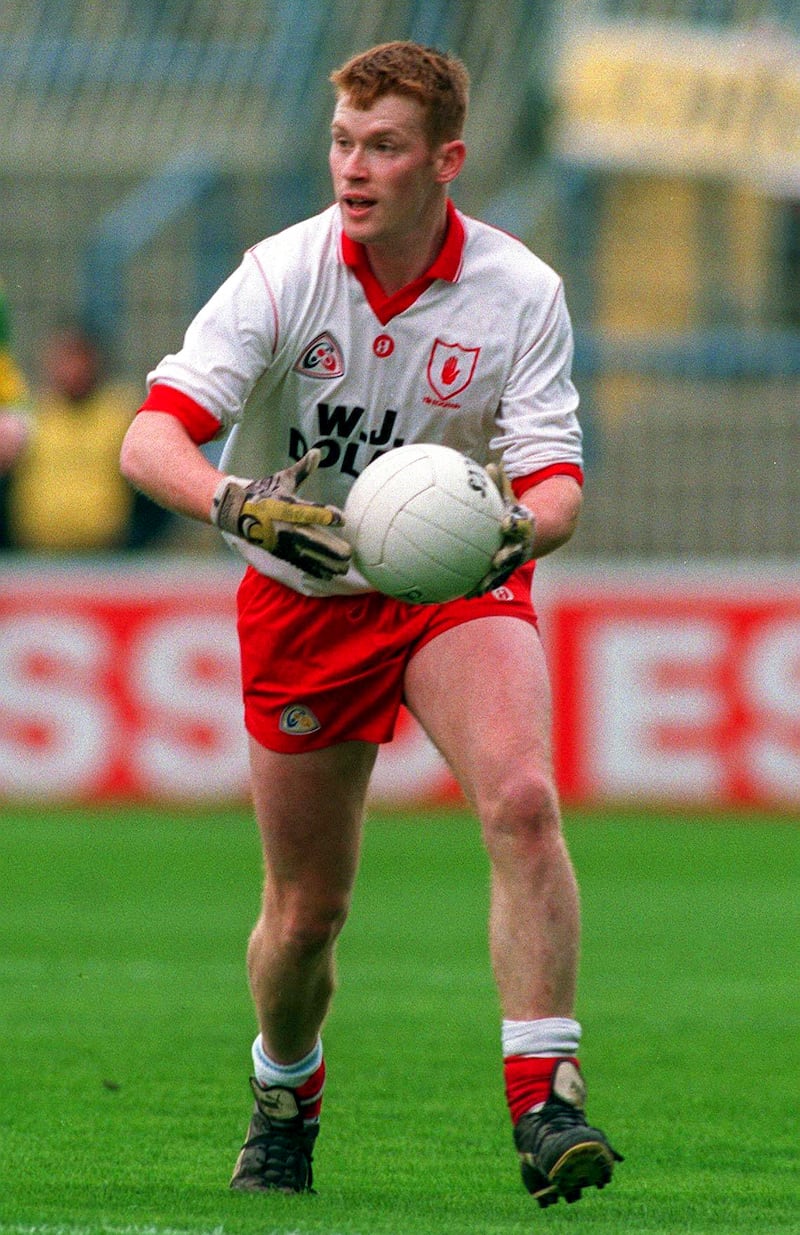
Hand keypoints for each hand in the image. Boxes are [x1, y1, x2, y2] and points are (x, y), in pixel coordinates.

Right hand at [211, 449, 351, 578]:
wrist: (236, 510)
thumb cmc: (265, 491)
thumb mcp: (282, 479)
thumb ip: (302, 469)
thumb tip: (317, 452)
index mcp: (286, 506)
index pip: (308, 511)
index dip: (325, 515)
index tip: (343, 519)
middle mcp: (284, 525)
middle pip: (311, 538)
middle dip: (330, 547)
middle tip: (348, 552)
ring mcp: (281, 541)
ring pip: (307, 554)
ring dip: (326, 562)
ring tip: (345, 567)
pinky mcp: (279, 551)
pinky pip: (299, 562)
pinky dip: (314, 569)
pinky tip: (330, 574)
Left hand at [467, 462, 534, 596]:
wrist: (550, 527)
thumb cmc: (523, 507)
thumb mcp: (514, 494)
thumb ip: (500, 484)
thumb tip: (488, 465)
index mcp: (523, 526)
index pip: (520, 523)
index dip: (515, 524)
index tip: (507, 524)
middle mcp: (522, 544)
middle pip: (515, 551)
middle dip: (507, 556)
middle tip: (497, 560)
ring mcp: (517, 558)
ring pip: (504, 571)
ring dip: (492, 579)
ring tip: (476, 590)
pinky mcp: (510, 567)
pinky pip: (496, 578)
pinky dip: (484, 585)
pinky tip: (467, 594)